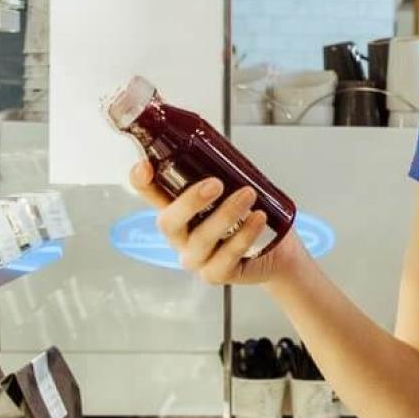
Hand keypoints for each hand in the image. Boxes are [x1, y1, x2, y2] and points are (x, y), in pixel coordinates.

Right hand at [129, 161, 309, 284]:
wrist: (278, 252)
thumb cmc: (250, 217)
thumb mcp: (234, 188)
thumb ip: (221, 168)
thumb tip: (219, 143)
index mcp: (178, 210)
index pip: (150, 194)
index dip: (141, 182)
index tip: (144, 166)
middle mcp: (181, 236)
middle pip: (168, 222)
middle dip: (190, 201)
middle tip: (216, 184)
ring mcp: (196, 258)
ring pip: (201, 239)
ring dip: (226, 214)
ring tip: (248, 195)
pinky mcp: (216, 274)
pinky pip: (225, 258)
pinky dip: (243, 236)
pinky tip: (257, 219)